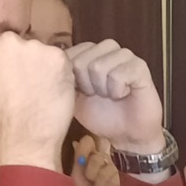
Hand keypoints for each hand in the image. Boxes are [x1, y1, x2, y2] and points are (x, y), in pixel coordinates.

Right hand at [0, 33, 74, 168]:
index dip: (6, 63)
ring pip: (41, 53)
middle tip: (27, 83)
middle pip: (20, 46)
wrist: (25, 133)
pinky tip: (55, 90)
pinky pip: (60, 62)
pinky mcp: (58, 57)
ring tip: (43, 88)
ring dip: (42, 66)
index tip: (10, 77)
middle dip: (23, 61)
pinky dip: (60, 74)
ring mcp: (36, 47)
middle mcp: (9, 40)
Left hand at [65, 39, 163, 155]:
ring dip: (102, 88)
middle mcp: (107, 49)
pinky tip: (123, 95)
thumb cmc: (100, 116)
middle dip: (87, 85)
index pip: (71, 53)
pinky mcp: (140, 67)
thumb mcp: (72, 97)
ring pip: (99, 66)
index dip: (73, 78)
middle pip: (83, 60)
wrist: (128, 135)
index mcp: (90, 53)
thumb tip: (45, 67)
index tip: (82, 93)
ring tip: (110, 95)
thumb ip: (61, 80)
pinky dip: (117, 91)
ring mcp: (125, 56)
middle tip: (98, 96)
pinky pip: (118, 74)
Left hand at [71, 134, 124, 185]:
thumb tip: (75, 142)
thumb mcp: (77, 178)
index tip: (82, 161)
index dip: (85, 148)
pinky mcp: (123, 176)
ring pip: (107, 170)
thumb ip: (78, 161)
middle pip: (97, 157)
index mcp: (88, 155)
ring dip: (100, 184)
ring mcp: (113, 166)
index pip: (88, 141)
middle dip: (91, 173)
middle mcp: (101, 157)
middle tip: (90, 181)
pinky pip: (115, 180)